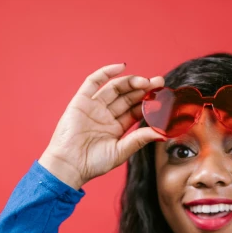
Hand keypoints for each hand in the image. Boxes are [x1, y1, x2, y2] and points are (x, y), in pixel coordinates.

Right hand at [39, 62, 165, 188]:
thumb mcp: (121, 151)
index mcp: (116, 128)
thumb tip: (162, 133)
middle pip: (127, 97)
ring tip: (145, 81)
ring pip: (114, 88)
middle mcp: (106, 115)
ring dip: (130, 82)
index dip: (148, 102)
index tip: (162, 96)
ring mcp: (94, 107)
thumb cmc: (93, 163)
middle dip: (143, 89)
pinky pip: (93, 82)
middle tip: (158, 83)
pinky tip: (121, 67)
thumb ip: (140, 139)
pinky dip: (106, 72)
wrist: (69, 165)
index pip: (135, 111)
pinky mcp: (81, 101)